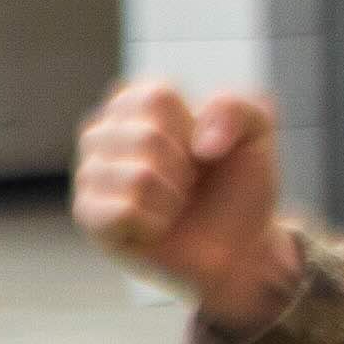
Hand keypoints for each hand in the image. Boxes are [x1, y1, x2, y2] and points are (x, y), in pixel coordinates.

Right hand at [71, 76, 296, 337]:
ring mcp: (90, 176)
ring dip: (171, 198)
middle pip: (145, 136)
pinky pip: (121, 211)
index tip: (201, 148)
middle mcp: (103, 133)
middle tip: (187, 183)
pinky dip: (153, 223)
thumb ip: (233, 109)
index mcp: (136, 104)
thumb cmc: (236, 186)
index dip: (191, 129)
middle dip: (182, 167)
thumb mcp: (254, 132)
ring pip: (136, 177)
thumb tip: (201, 144)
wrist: (237, 246)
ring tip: (172, 205)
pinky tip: (156, 226)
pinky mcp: (89, 217)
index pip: (156, 98)